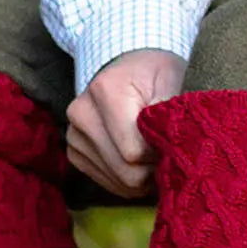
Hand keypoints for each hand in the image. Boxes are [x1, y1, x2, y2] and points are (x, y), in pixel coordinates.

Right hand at [66, 49, 186, 197]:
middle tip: (168, 159)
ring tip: (153, 160)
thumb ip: (170, 115)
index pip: (134, 151)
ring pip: (115, 180)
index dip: (159, 156)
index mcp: (105, 91)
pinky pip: (104, 181)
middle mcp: (81, 114)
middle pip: (124, 170)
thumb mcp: (169, 80)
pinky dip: (125, 180)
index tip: (172, 146)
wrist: (126, 66)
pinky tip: (137, 165)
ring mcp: (73, 135)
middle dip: (151, 172)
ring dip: (140, 179)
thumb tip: (172, 151)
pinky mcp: (73, 152)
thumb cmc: (151, 71)